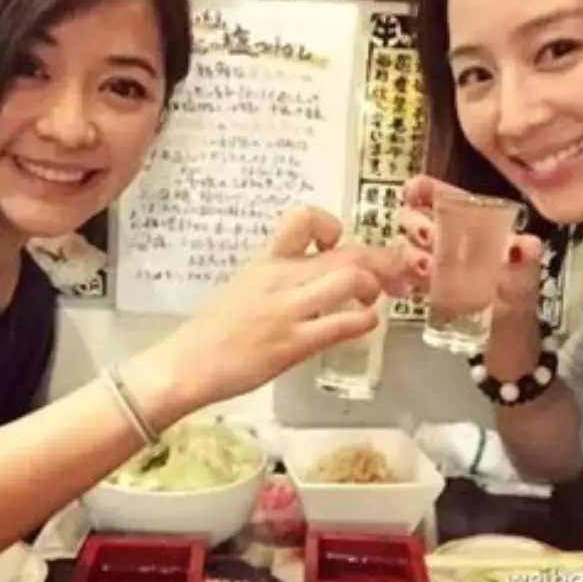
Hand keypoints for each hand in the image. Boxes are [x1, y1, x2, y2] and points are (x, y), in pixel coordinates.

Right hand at [129, 205, 413, 418]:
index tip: (340, 244)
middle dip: (380, 260)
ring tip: (375, 299)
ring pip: (350, 279)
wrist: (187, 364)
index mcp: (265, 260)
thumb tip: (312, 273)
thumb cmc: (215, 329)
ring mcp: (288, 310)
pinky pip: (342, 324)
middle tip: (395, 274)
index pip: (304, 218)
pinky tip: (365, 324)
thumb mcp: (244, 286)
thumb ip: (278, 275)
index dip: (333, 226)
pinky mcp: (294, 344)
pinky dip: (365, 320)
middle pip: (345, 251)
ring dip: (374, 287)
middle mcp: (279, 277)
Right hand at [397, 175, 542, 373]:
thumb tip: (523, 244)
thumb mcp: (523, 297)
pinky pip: (410, 273)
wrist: (509, 364)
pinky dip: (403, 274)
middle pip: (428, 218)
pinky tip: (405, 284)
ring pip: (414, 245)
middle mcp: (463, 245)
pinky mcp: (434, 289)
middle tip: (425, 240)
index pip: (456, 202)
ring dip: (410, 251)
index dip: (432, 191)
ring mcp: (445, 266)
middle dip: (417, 222)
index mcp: (487, 236)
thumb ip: (521, 270)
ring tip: (423, 269)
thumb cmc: (519, 326)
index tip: (411, 190)